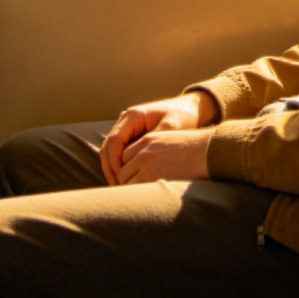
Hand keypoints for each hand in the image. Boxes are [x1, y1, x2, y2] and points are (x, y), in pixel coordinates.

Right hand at [99, 92, 215, 184]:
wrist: (191, 108)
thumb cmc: (183, 116)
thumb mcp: (171, 128)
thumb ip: (154, 142)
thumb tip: (139, 162)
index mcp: (133, 116)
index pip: (114, 142)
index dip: (115, 163)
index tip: (122, 180)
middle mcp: (126, 120)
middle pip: (107, 147)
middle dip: (111, 169)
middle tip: (118, 189)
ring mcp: (127, 127)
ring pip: (110, 151)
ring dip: (113, 169)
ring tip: (120, 188)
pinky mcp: (131, 135)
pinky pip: (119, 152)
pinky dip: (119, 166)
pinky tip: (126, 180)